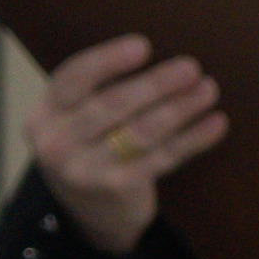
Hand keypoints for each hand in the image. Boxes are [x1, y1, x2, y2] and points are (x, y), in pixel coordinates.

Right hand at [25, 32, 226, 257]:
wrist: (88, 211)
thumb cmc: (88, 145)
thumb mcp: (75, 118)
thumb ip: (99, 89)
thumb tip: (160, 58)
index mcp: (43, 115)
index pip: (73, 79)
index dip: (108, 60)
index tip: (143, 46)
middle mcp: (57, 144)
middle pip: (112, 105)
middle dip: (156, 84)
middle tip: (191, 67)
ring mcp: (86, 171)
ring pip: (141, 132)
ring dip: (180, 108)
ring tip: (208, 90)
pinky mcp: (118, 189)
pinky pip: (162, 157)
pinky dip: (192, 138)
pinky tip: (215, 123)